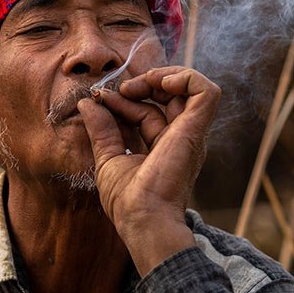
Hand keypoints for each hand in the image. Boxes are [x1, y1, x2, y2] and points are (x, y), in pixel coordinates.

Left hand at [75, 65, 220, 271]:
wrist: (142, 217)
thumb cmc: (127, 200)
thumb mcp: (107, 157)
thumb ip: (101, 129)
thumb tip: (87, 102)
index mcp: (164, 146)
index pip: (148, 110)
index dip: (125, 98)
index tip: (99, 98)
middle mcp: (180, 138)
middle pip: (168, 97)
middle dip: (144, 83)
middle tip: (119, 88)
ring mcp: (190, 133)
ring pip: (192, 88)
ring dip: (164, 75)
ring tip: (140, 82)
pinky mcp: (196, 129)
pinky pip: (206, 92)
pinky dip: (185, 78)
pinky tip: (159, 83)